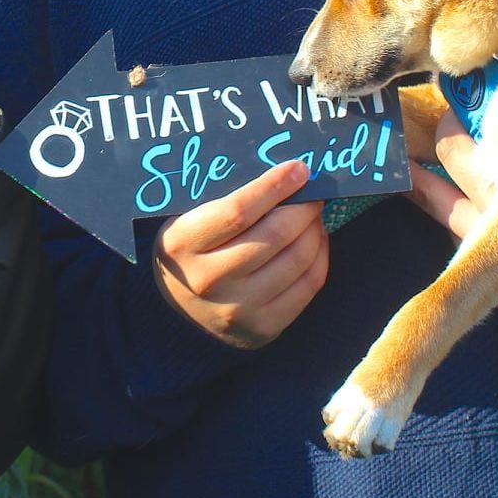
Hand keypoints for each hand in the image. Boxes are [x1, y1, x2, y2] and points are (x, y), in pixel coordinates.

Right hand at [152, 160, 329, 349]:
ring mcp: (238, 308)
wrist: (179, 311)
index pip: (238, 212)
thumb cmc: (191, 251)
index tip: (298, 170)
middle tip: (313, 194)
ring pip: (297, 260)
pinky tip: (314, 242)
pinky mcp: (264, 327)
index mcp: (183, 244)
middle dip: (303, 208)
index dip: (273, 187)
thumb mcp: (189, 220)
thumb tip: (283, 174)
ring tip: (313, 217)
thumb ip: (227, 198)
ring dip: (314, 230)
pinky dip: (319, 256)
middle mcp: (208, 280)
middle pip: (274, 236)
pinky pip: (308, 286)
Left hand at [409, 111, 497, 308]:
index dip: (450, 130)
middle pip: (445, 201)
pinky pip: (477, 258)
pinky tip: (449, 207)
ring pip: (454, 231)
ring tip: (410, 174)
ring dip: (439, 200)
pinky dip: (467, 231)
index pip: (462, 162)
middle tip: (405, 142)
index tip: (442, 107)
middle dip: (429, 172)